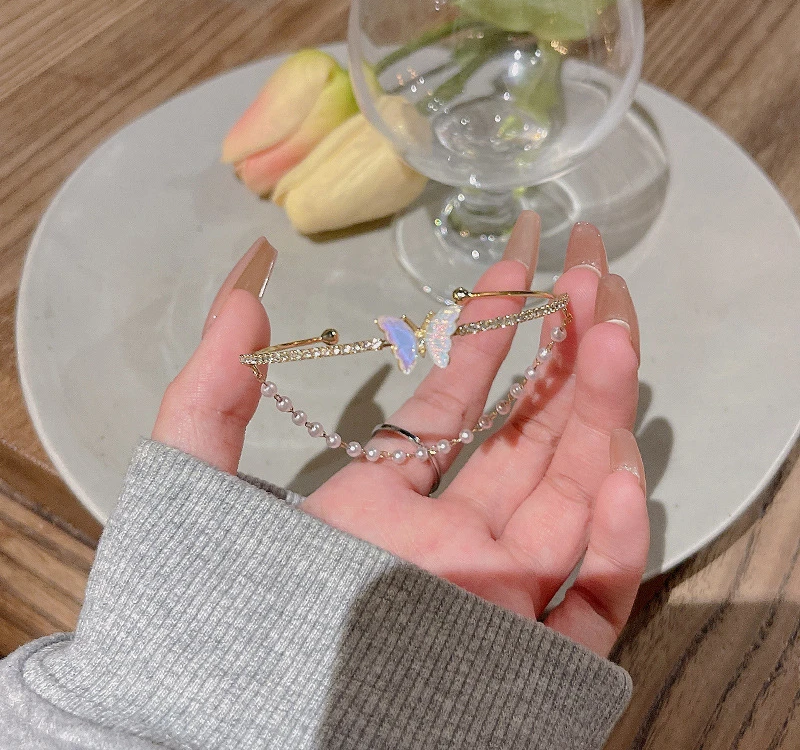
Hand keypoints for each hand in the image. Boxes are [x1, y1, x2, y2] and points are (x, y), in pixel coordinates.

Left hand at [153, 214, 648, 657]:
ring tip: (619, 335)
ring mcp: (492, 606)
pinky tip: (616, 472)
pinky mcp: (529, 674)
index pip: (451, 410)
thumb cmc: (215, 623)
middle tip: (595, 281)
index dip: (488, 338)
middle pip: (525, 443)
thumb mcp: (194, 489)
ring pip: (568, 504)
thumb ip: (212, 391)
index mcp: (382, 507)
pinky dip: (614, 547)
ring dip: (599, 417)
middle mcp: (447, 547)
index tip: (517, 273)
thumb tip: (245, 284)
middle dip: (564, 358)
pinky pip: (589, 608)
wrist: (231, 747)